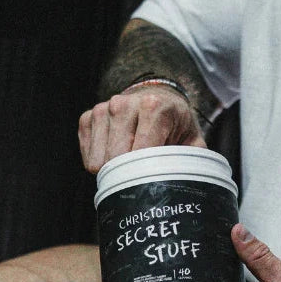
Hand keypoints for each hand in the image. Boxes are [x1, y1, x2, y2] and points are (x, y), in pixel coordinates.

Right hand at [79, 84, 204, 173]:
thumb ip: (193, 160)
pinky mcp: (87, 118)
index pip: (140, 154)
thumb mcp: (192, 139)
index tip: (154, 179)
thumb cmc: (175, 123)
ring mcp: (102, 109)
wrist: (156, 97)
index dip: (145, 173)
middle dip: (128, 172)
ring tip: (131, 157)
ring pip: (98, 161)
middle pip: (115, 159)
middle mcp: (124, 104)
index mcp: (153, 106)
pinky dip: (102, 160)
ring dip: (114, 167)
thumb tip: (189, 184)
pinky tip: (117, 151)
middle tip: (144, 170)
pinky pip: (88, 157)